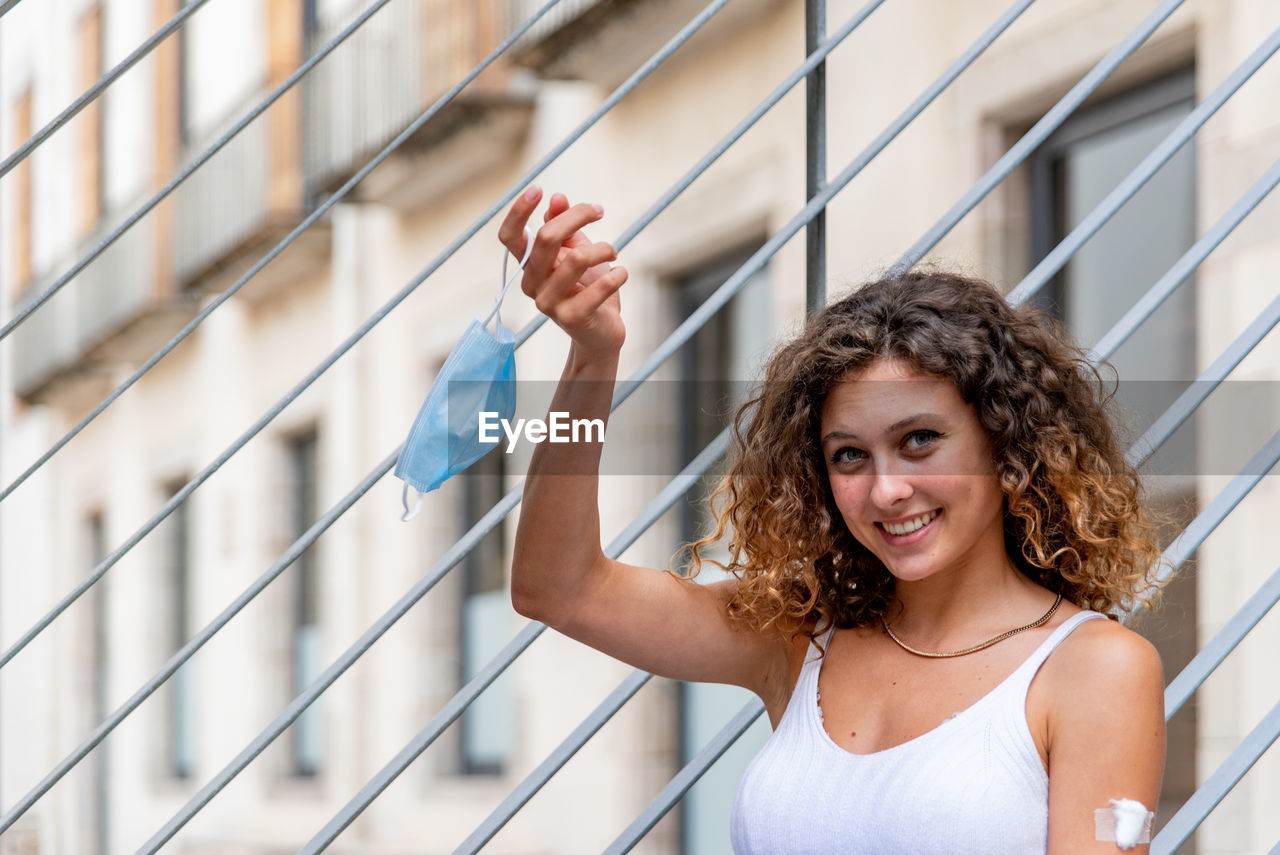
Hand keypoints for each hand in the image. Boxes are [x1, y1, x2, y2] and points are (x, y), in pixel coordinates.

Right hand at [498, 187, 628, 356]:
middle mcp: (532, 284)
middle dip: (577, 217)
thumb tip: (557, 198)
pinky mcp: (572, 318)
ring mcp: (549, 304)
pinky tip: (621, 274)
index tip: (538, 189)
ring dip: (603, 248)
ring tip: (614, 252)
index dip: (518, 211)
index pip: (510, 237)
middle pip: (546, 238)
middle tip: (599, 211)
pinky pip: (599, 286)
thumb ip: (564, 226)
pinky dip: (617, 275)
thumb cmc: (587, 287)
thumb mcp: (575, 250)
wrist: (601, 332)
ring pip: (576, 259)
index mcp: (529, 266)